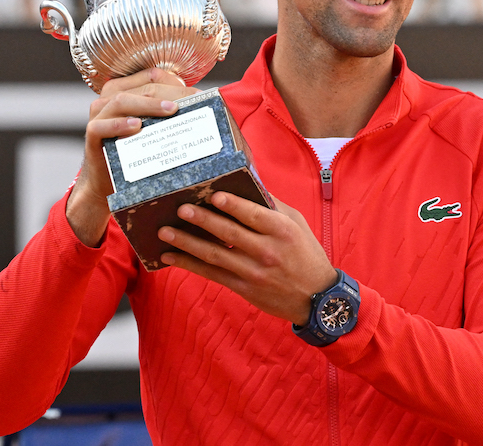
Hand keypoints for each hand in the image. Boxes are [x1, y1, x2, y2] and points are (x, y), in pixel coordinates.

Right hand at [66, 68, 197, 246]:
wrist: (107, 181)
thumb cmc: (135, 151)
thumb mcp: (153, 128)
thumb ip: (168, 113)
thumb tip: (205, 105)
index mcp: (126, 88)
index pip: (153, 75)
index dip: (176, 82)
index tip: (198, 95)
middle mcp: (110, 97)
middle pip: (143, 86)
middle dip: (170, 93)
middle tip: (192, 102)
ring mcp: (99, 114)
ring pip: (122, 100)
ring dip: (148, 104)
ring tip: (170, 111)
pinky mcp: (92, 134)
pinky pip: (102, 126)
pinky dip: (120, 125)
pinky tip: (137, 127)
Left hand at [157, 192, 337, 325]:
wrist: (317, 298)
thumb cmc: (306, 254)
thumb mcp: (297, 224)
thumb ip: (272, 205)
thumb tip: (248, 183)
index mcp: (281, 230)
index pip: (253, 215)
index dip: (232, 205)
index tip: (213, 195)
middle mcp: (267, 251)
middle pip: (229, 233)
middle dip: (202, 220)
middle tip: (181, 209)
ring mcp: (253, 271)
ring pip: (214, 255)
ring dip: (187, 243)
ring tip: (165, 232)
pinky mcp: (243, 287)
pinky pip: (211, 274)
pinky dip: (189, 265)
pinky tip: (171, 256)